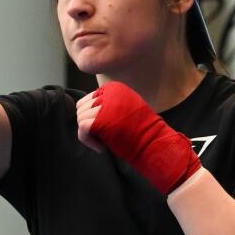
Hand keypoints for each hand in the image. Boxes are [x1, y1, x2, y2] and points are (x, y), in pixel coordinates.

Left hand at [82, 82, 200, 194]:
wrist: (154, 143)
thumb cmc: (141, 131)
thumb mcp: (126, 108)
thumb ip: (108, 104)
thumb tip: (86, 110)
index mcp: (115, 87)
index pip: (88, 99)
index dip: (93, 117)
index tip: (106, 129)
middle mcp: (108, 92)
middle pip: (82, 108)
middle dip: (89, 124)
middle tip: (103, 137)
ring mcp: (104, 105)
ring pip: (81, 118)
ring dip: (89, 134)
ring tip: (104, 142)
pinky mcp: (100, 120)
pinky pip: (82, 129)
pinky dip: (88, 141)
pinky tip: (102, 147)